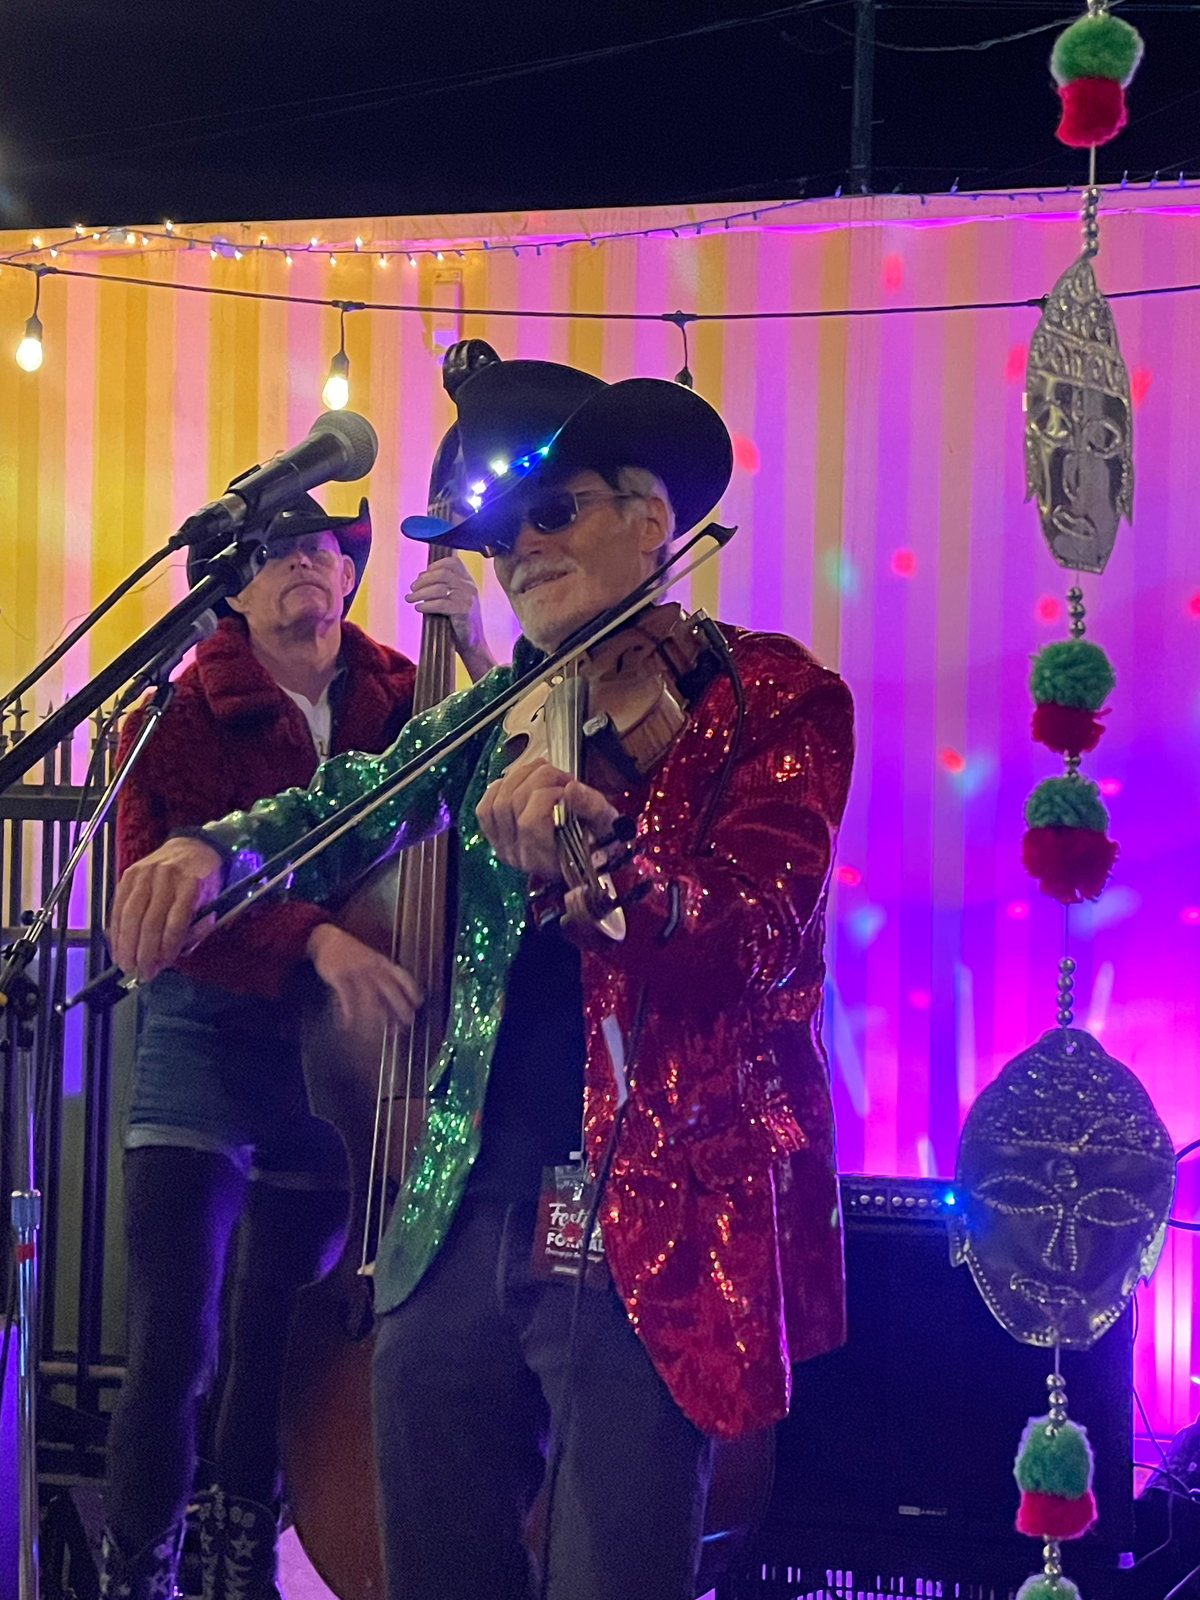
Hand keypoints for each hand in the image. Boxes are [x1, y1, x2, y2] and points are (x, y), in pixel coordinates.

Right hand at [109, 837, 223, 980]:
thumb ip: (195, 930)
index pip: (175, 922)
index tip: (160, 967)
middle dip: (143, 952)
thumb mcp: (211, 903)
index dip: (165, 949)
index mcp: (191, 885)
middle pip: (149, 921)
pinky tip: (117, 946)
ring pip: (130, 915)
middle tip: (141, 973)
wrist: (192, 847)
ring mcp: (145, 875)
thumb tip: (173, 955)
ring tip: (125, 964)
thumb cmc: (203, 880)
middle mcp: (166, 878)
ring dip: (125, 945)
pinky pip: (119, 906)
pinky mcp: (129, 875)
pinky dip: (116, 930)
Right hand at [306, 923, 423, 1034]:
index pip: (403, 976)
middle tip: (401, 1026)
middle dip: (398, 1009)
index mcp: (382, 963)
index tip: (417, 1005)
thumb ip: (383, 977)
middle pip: (390, 989)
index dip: (412, 991)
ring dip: (373, 1017)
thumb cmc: (352, 954)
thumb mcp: (372, 960)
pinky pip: (346, 997)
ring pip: (369, 997)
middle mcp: (372, 967)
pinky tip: (348, 1023)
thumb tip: (394, 1002)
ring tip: (375, 1032)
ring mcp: (356, 971)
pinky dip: (347, 1012)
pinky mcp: (339, 976)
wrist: (328, 940)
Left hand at [405, 555, 494, 681]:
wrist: (473, 644)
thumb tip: (419, 581)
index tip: (421, 575)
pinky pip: (441, 604)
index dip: (434, 566)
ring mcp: (468, 598)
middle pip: (442, 574)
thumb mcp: (454, 599)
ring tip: (410, 599)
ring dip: (420, 593)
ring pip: (439, 588)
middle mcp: (469, 586)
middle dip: (423, 580)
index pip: (451, 563)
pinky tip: (419, 608)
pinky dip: (427, 605)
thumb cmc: (458, 622)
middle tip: (412, 589)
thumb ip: (442, 588)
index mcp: (468, 581)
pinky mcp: (464, 610)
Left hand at [476, 759, 618, 881]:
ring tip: (545, 773)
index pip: (531, 822)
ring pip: (498, 800)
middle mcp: (520, 856)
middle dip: (539, 778)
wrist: (586, 853)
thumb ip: (591, 806)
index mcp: (548, 858)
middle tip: (561, 776)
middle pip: (513, 804)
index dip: (548, 795)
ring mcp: (504, 847)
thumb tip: (570, 788)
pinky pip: (484, 807)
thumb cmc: (598, 839)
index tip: (569, 787)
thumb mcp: (605, 823)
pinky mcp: (495, 837)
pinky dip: (500, 787)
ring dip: (522, 776)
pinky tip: (522, 782)